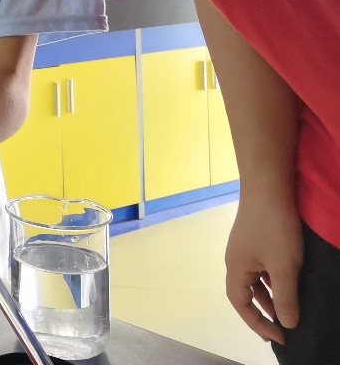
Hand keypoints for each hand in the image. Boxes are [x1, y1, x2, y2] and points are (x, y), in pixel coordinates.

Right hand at [224, 193, 301, 343]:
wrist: (268, 187)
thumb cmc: (273, 228)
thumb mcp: (284, 267)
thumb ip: (285, 298)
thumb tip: (287, 323)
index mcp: (236, 268)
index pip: (240, 304)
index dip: (257, 323)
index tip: (278, 337)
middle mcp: (235, 259)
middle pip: (244, 292)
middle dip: (262, 312)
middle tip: (281, 327)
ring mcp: (245, 247)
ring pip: (254, 279)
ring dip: (269, 296)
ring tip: (287, 308)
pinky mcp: (256, 237)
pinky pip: (261, 267)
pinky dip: (272, 279)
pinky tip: (288, 280)